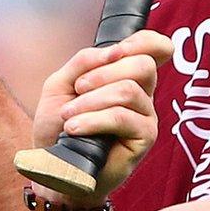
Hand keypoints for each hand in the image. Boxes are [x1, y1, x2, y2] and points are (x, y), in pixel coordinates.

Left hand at [31, 30, 171, 206]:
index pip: (154, 48)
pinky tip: (74, 129)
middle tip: (78, 88)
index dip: (144, 41)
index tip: (116, 52)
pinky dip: (93, 120)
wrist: (55, 169)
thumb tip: (113, 51)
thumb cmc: (58, 129)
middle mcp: (142, 94)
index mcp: (126, 76)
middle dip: (104, 72)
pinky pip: (122, 117)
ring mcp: (146, 116)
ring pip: (128, 91)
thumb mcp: (60, 86)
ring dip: (91, 101)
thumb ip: (83, 61)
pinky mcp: (145, 138)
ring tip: (68, 117)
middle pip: (143, 65)